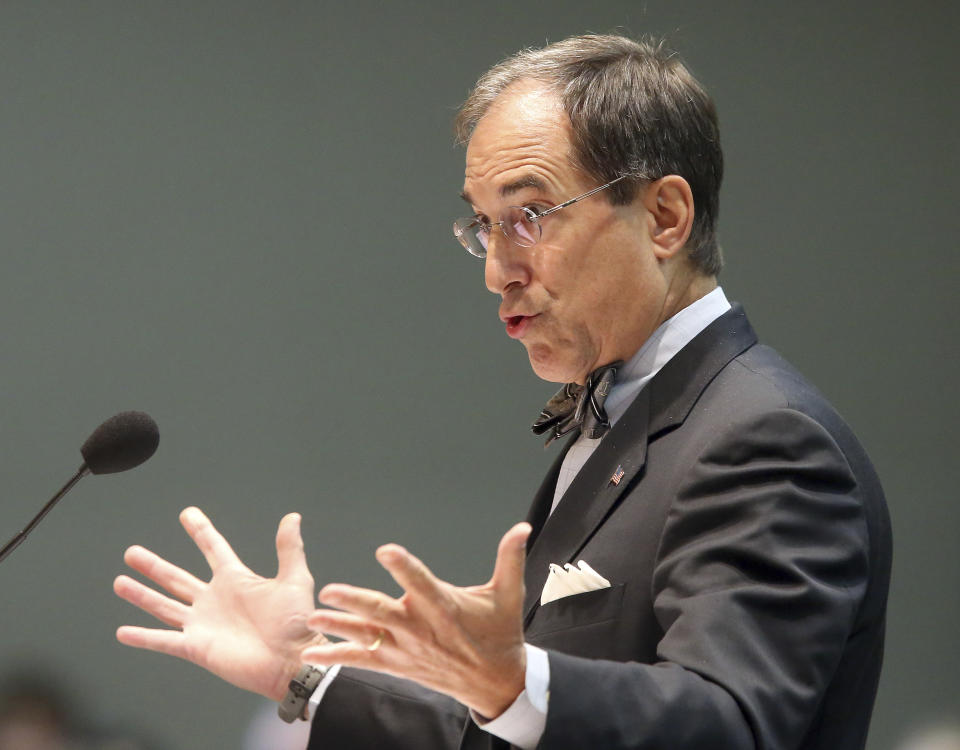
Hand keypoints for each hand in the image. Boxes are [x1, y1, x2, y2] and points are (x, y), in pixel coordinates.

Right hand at [114, 507, 324, 701]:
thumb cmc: (297, 624)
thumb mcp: (294, 580)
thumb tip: (293, 516)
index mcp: (236, 580)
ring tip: (120, 581)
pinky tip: (122, 631)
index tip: (187, 514)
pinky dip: (143, 636)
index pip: (213, 548)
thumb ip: (289, 548)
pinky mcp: (197, 648)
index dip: (200, 531)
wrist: (293, 661)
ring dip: (142, 594)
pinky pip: (164, 641)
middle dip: (154, 566)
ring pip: (164, 605)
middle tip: (131, 552)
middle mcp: (215, 600)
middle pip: (177, 578)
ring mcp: (203, 624)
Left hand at [303, 522, 530, 718]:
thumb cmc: (500, 633)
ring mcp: (406, 649)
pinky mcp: (397, 664)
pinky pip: (362, 662)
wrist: (495, 682)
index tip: (386, 550)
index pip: (420, 583)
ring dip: (339, 627)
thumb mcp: (509, 595)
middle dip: (355, 601)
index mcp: (444, 607)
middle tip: (329, 590)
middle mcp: (420, 628)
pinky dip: (336, 657)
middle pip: (383, 612)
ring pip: (367, 636)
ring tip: (312, 617)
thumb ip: (510, 558)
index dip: (404, 567)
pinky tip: (311, 652)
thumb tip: (522, 528)